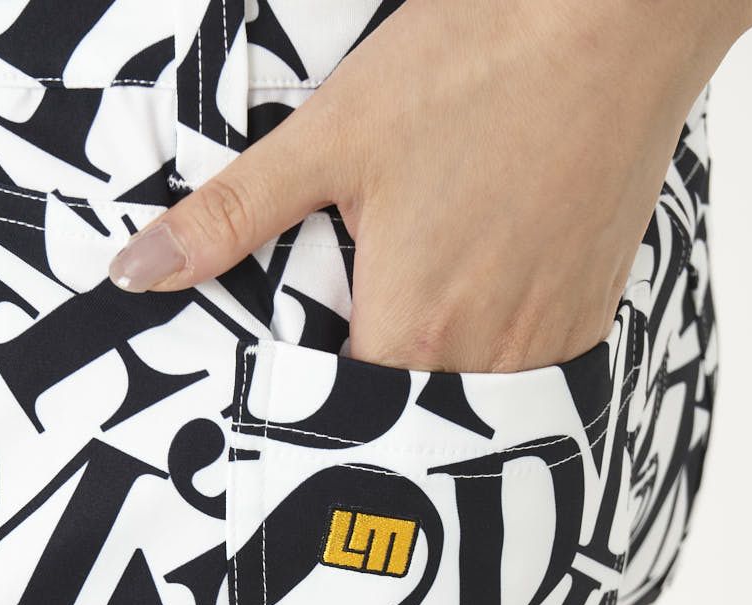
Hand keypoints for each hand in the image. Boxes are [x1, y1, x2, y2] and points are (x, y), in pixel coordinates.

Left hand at [107, 0, 751, 373]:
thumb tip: (136, 271)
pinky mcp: (589, 315)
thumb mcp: (331, 138)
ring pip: (471, 400)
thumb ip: (233, 217)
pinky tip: (480, 295)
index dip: (309, 403)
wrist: (615, 21)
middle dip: (373, 390)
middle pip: (408, 415)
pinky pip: (529, 371)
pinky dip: (496, 353)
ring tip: (420, 309)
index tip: (296, 378)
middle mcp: (485, 358)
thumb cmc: (475, 69)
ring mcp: (546, 341)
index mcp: (411, 330)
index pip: (342, 418)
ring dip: (437, 375)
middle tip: (356, 327)